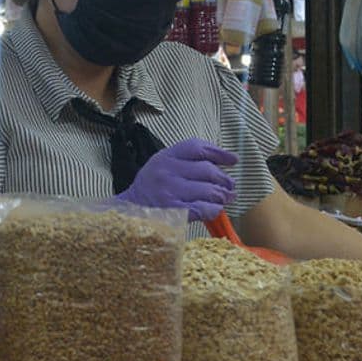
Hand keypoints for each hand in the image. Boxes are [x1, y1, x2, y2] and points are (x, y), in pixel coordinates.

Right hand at [115, 138, 238, 222]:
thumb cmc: (149, 187)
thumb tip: (222, 165)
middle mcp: (167, 171)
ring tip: (224, 198)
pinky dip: (213, 210)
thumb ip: (185, 161)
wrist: (128, 212)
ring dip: (222, 196)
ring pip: (210, 191)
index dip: (219, 153)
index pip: (197, 148)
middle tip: (230, 186)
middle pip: (208, 170)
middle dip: (224, 180)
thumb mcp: (161, 165)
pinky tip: (213, 210)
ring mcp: (170, 192)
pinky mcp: (174, 212)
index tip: (233, 160)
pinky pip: (204, 209)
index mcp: (165, 157)